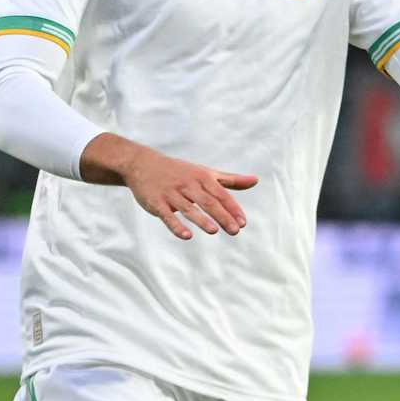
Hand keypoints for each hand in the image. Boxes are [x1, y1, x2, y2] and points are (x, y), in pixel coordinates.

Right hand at [120, 147, 255, 239]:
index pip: (221, 195)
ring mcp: (172, 194)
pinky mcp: (156, 203)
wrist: (143, 165)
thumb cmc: (181, 172)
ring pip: (189, 208)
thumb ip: (231, 180)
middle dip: (222, 216)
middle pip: (208, 202)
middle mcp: (188, 185)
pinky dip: (176, 225)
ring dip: (201, 219)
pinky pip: (167, 215)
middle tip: (235, 230)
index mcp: (202, 178)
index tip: (243, 222)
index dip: (232, 208)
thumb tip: (255, 180)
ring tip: (214, 231)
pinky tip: (187, 235)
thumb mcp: (206, 173)